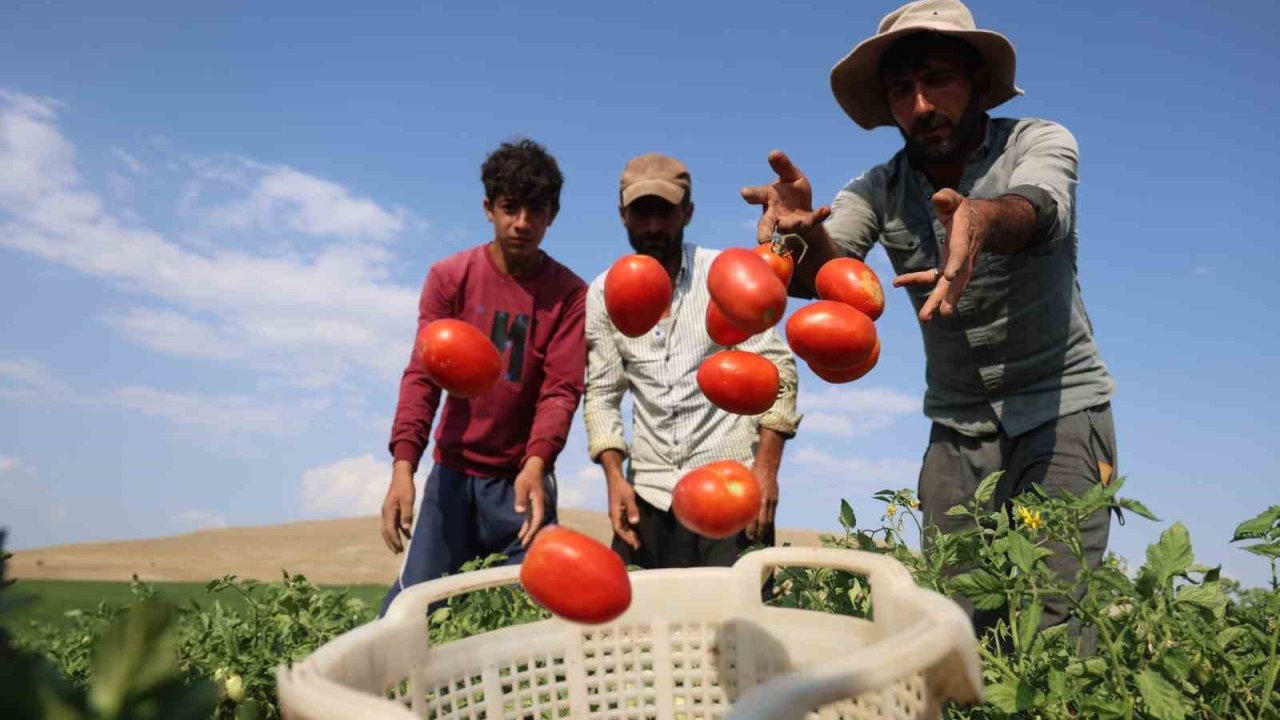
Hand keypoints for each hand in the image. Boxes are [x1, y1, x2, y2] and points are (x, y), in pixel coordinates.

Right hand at [380, 461, 415, 553]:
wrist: (401, 475)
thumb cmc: (405, 487)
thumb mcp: (408, 500)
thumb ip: (407, 515)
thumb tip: (406, 529)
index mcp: (388, 511)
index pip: (390, 530)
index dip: (394, 540)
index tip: (399, 549)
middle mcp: (385, 513)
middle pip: (386, 531)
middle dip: (391, 542)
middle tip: (397, 552)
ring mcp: (388, 511)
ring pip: (388, 528)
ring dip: (393, 538)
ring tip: (399, 548)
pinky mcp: (392, 509)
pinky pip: (393, 523)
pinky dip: (398, 530)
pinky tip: (406, 534)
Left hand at [514, 457, 547, 546]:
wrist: (533, 468)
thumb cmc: (527, 477)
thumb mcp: (521, 486)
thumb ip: (521, 499)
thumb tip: (520, 512)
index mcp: (539, 502)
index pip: (537, 519)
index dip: (533, 530)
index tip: (527, 538)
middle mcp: (540, 506)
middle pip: (536, 523)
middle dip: (531, 535)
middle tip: (524, 545)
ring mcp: (537, 506)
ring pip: (534, 522)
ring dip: (529, 532)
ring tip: (522, 542)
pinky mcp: (533, 504)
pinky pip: (531, 518)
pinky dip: (527, 526)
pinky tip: (522, 531)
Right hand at [607, 474, 640, 550]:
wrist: (615, 478)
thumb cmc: (621, 487)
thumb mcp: (628, 498)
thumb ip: (632, 509)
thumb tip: (634, 522)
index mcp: (614, 514)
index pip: (619, 529)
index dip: (626, 537)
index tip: (633, 544)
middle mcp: (614, 515)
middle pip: (621, 530)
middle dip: (629, 538)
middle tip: (638, 546)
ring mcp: (616, 513)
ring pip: (623, 526)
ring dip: (629, 533)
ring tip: (637, 541)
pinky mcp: (619, 509)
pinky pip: (624, 521)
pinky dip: (629, 527)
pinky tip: (635, 529)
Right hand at [741, 150, 832, 244]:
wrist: (802, 207)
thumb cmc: (790, 189)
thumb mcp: (789, 174)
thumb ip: (782, 166)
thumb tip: (773, 153)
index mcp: (766, 197)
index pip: (756, 195)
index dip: (750, 194)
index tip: (745, 192)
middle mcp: (773, 214)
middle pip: (765, 225)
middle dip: (764, 232)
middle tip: (763, 239)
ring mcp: (788, 223)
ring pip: (788, 229)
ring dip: (793, 226)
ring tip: (800, 223)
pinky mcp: (804, 226)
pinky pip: (812, 221)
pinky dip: (819, 215)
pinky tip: (826, 209)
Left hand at [747, 464, 778, 540]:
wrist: (767, 467)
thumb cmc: (752, 474)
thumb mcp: (745, 483)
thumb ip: (740, 494)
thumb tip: (728, 502)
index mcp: (758, 498)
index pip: (755, 517)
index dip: (752, 528)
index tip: (748, 535)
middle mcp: (766, 501)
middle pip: (763, 521)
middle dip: (759, 532)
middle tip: (753, 539)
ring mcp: (772, 501)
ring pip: (769, 519)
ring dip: (765, 529)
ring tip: (760, 536)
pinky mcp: (775, 500)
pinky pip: (772, 513)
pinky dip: (768, 521)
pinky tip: (764, 525)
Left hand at [893, 189, 985, 320]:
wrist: (982, 222)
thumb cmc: (964, 209)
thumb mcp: (956, 199)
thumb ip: (947, 198)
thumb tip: (936, 198)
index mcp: (964, 237)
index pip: (961, 252)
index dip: (956, 263)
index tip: (949, 275)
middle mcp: (964, 256)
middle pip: (958, 279)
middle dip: (949, 295)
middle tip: (942, 313)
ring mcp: (958, 265)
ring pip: (949, 286)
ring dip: (937, 301)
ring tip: (926, 317)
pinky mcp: (950, 268)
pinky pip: (934, 278)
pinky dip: (917, 280)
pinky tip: (898, 282)